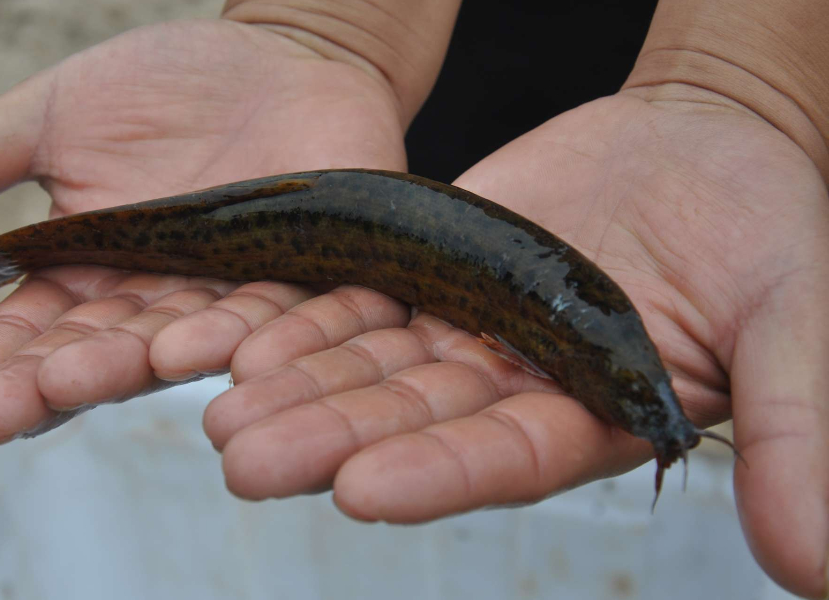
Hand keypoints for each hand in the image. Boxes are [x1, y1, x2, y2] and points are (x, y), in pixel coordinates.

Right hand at [0, 18, 410, 453]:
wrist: (281, 56)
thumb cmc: (168, 87)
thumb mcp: (53, 118)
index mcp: (94, 270)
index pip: (33, 336)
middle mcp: (161, 296)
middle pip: (101, 350)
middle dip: (49, 382)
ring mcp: (234, 288)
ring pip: (184, 339)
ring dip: (134, 365)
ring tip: (82, 383)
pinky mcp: (308, 271)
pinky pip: (281, 310)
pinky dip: (249, 334)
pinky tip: (210, 354)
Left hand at [204, 87, 828, 596]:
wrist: (711, 145)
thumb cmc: (771, 230)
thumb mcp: (796, 324)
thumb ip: (795, 432)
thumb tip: (818, 571)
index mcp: (595, 416)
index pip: (509, 457)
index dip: (439, 473)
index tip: (363, 491)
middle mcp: (519, 387)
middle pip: (416, 421)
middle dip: (334, 439)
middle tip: (246, 461)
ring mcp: (473, 330)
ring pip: (375, 366)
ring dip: (301, 388)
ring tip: (223, 411)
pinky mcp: (440, 272)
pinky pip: (369, 296)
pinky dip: (312, 316)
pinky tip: (246, 338)